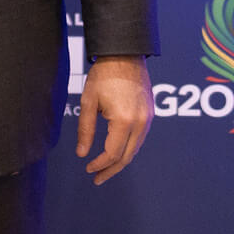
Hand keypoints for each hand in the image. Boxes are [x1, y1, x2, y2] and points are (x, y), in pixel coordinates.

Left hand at [76, 56, 152, 185]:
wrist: (124, 54)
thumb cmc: (104, 75)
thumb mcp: (88, 101)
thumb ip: (85, 130)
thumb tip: (82, 154)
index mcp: (124, 120)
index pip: (112, 153)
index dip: (99, 165)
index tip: (88, 169)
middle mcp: (140, 122)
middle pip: (127, 157)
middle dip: (111, 170)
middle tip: (97, 179)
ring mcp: (148, 118)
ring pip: (135, 149)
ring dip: (120, 161)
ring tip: (105, 168)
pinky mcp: (150, 113)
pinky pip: (140, 138)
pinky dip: (128, 148)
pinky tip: (117, 150)